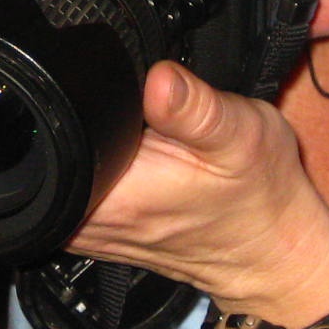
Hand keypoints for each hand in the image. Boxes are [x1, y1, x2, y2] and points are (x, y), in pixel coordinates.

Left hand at [66, 62, 328, 322]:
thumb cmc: (261, 196)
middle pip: (56, 137)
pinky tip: (147, 164)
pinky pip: (77, 182)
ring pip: (64, 161)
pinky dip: (106, 164)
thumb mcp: (240, 136)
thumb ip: (193, 106)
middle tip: (160, 129)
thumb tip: (158, 78)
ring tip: (156, 147)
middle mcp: (88, 219)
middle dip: (101, 116)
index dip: (97, 92)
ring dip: (104, 144)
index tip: (145, 106)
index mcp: (112, 196)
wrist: (273, 250)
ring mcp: (87, 230)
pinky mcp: (95, 231)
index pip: (60, 121)